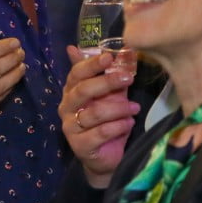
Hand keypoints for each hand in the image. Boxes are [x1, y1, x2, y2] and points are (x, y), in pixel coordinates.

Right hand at [60, 45, 139, 186]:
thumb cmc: (107, 121)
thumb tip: (86, 46)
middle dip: (106, 82)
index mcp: (71, 92)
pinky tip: (129, 123)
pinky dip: (118, 126)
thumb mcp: (108, 94)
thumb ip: (101, 73)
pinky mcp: (80, 146)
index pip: (76, 74)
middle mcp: (66, 108)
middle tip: (128, 78)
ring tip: (135, 108)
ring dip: (119, 109)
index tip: (109, 58)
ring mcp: (71, 128)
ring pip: (94, 113)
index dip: (91, 65)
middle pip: (82, 91)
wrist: (106, 156)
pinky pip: (100, 133)